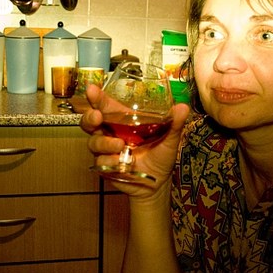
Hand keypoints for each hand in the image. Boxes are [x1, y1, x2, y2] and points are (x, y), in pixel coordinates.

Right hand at [79, 83, 189, 197]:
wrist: (158, 182)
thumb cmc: (161, 155)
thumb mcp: (169, 138)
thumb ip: (174, 123)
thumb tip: (183, 107)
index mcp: (123, 121)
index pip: (106, 105)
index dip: (96, 97)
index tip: (91, 89)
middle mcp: (110, 132)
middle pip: (90, 121)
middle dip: (90, 117)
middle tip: (97, 116)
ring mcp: (106, 150)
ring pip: (94, 142)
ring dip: (104, 143)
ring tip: (120, 145)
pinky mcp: (105, 166)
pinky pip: (101, 161)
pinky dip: (111, 161)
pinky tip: (121, 162)